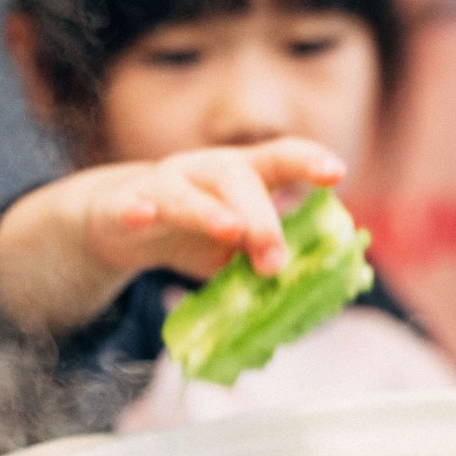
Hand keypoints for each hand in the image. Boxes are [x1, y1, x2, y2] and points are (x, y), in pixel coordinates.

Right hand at [80, 138, 344, 278]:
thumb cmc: (194, 233)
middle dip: (260, 217)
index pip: (279, 158)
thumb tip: (310, 296)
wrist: (119, 222)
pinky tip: (144, 216)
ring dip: (209, 212)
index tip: (336, 174)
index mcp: (241, 175)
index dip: (307, 161)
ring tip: (230, 231)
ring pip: (185, 193)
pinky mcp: (120, 205)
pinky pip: (128, 206)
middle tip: (275, 261)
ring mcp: (162, 184)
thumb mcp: (236, 249)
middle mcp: (203, 170)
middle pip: (236, 177)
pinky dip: (135, 211)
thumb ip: (267, 262)